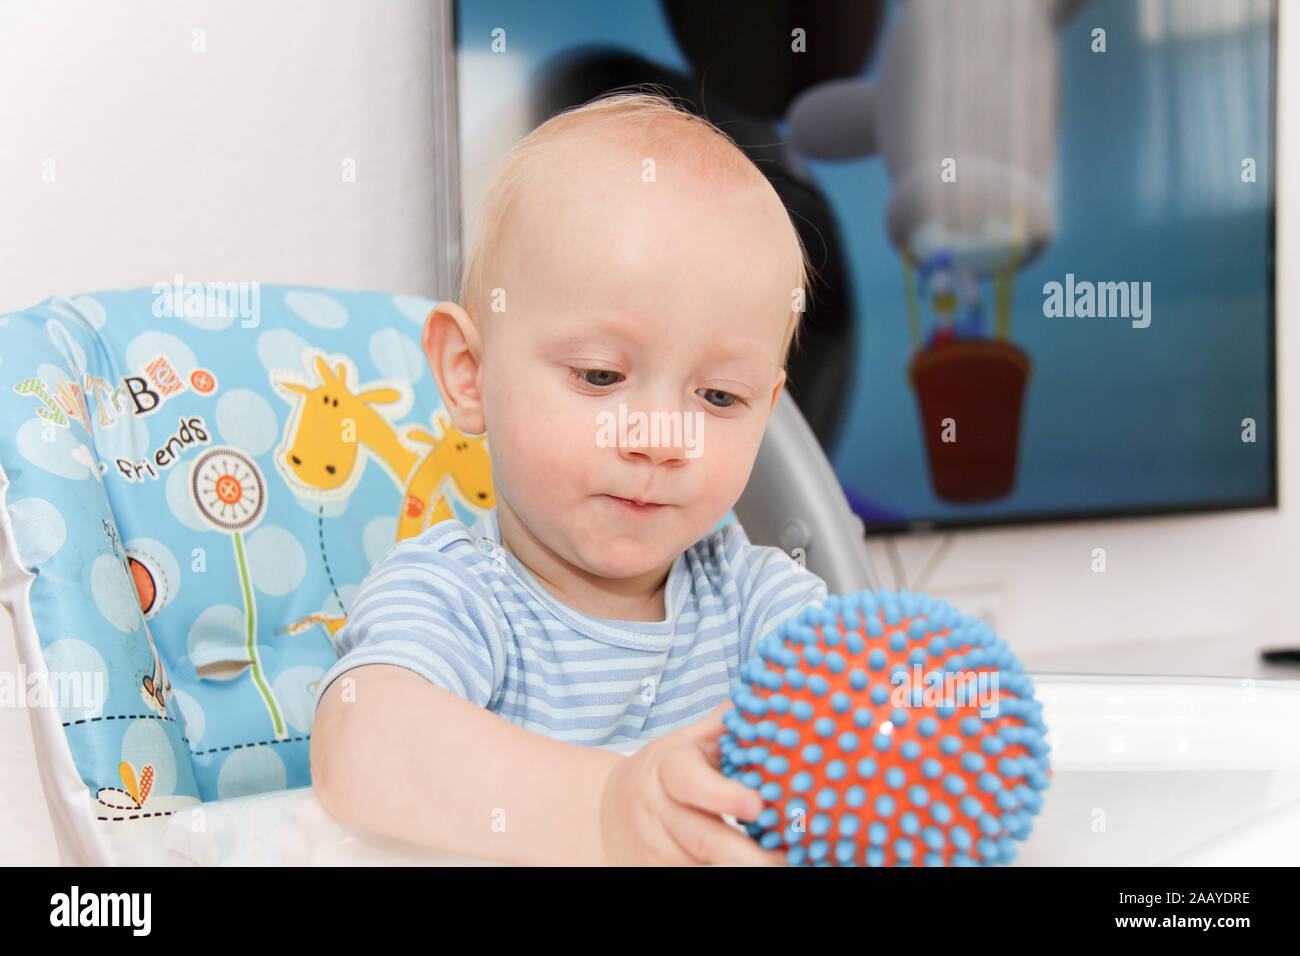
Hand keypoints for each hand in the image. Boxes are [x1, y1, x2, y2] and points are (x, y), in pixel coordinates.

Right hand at [596, 701, 786, 865]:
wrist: (605, 813)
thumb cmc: (664, 771)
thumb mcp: (687, 741)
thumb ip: (726, 723)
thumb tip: (771, 691)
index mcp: (667, 768)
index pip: (691, 782)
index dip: (723, 795)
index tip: (758, 805)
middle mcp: (659, 812)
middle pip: (705, 839)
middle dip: (751, 855)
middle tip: (792, 855)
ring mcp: (656, 850)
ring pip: (705, 866)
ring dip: (747, 867)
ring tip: (789, 862)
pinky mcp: (657, 875)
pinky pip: (697, 878)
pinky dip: (730, 876)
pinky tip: (759, 868)